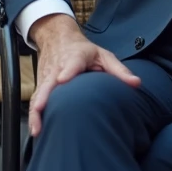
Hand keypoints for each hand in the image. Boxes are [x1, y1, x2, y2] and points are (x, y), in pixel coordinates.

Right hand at [27, 13, 140, 136]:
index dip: (68, 71)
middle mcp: (58, 67)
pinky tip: (37, 131)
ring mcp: (47, 77)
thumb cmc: (85, 51)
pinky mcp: (42, 85)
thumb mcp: (104, 55)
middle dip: (44, 95)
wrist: (58, 39)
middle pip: (49, 81)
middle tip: (41, 108)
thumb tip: (137, 84)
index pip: (71, 64)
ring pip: (39, 93)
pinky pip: (36, 100)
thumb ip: (119, 71)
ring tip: (38, 129)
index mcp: (76, 56)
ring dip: (36, 111)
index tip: (63, 79)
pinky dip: (34, 115)